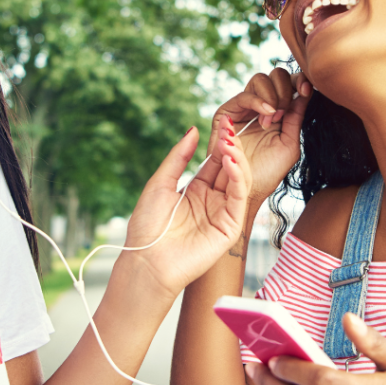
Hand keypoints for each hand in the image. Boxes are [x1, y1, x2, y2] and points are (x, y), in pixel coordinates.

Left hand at [122, 125, 249, 298]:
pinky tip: (231, 163)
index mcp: (196, 191)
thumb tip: (193, 129)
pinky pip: (238, 199)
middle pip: (230, 169)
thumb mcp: (160, 183)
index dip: (220, 143)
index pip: (215, 162)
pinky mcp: (229, 228)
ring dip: (237, 160)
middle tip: (230, 129)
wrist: (147, 261)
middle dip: (231, 148)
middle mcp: (212, 201)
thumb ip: (178, 157)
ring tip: (229, 144)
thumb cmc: (148, 226)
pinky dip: (238, 178)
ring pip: (239, 181)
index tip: (223, 123)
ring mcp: (222, 214)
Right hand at [208, 67, 311, 203]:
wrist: (246, 190)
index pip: (288, 84)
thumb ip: (296, 117)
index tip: (306, 88)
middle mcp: (260, 106)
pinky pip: (244, 95)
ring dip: (272, 96)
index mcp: (278, 112)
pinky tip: (267, 115)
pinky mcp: (226, 113)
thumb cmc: (268, 172)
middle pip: (275, 75)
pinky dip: (259, 101)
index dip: (298, 80)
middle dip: (285, 89)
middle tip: (285, 112)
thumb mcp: (290, 143)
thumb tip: (306, 91)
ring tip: (274, 119)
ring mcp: (243, 108)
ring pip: (259, 79)